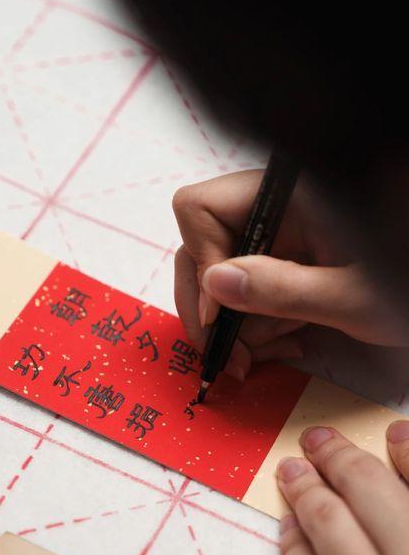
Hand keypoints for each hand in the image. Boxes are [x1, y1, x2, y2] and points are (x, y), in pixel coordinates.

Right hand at [172, 170, 405, 379]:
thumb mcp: (354, 296)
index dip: (201, 263)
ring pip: (219, 279)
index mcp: (287, 196)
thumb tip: (213, 285)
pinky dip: (256, 324)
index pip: (200, 209)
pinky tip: (288, 340)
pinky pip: (245, 291)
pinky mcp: (282, 261)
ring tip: (276, 349)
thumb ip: (284, 289)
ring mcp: (275, 237)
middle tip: (228, 358)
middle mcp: (272, 211)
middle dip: (210, 309)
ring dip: (238, 326)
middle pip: (201, 249)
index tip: (218, 316)